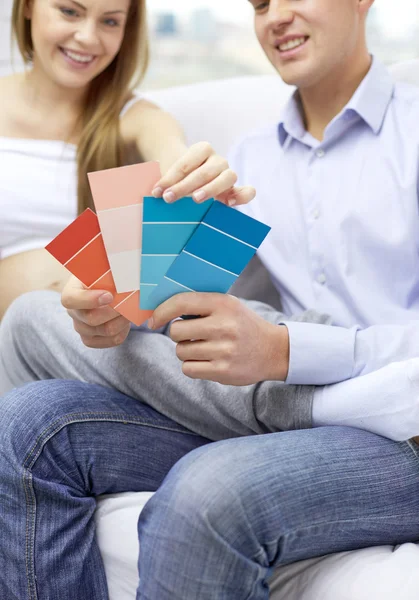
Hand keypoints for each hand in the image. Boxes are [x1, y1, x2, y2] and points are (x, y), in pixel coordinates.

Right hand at [61, 276, 130, 348]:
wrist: (109, 289)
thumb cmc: (107, 276)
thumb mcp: (106, 269)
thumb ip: (112, 273)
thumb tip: (126, 276)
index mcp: (71, 291)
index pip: (70, 299)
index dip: (89, 300)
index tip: (110, 296)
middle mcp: (73, 311)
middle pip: (91, 319)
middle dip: (115, 310)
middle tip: (130, 301)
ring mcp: (81, 328)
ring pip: (105, 331)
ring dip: (123, 320)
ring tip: (131, 309)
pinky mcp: (92, 339)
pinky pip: (111, 341)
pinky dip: (124, 331)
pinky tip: (126, 320)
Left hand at [149, 293, 289, 385]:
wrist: (273, 350)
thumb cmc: (242, 325)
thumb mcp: (228, 305)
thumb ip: (200, 304)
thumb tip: (161, 309)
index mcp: (223, 304)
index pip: (182, 303)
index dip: (161, 311)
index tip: (154, 319)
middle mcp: (224, 326)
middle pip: (176, 331)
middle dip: (178, 334)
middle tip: (190, 335)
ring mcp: (224, 350)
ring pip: (181, 352)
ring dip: (186, 351)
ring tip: (203, 348)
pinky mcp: (223, 371)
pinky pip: (188, 369)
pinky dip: (192, 366)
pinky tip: (207, 361)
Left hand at [152, 142, 255, 206]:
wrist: (191, 175)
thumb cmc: (178, 176)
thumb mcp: (170, 175)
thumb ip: (165, 182)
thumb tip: (154, 194)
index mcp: (202, 149)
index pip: (186, 163)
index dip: (170, 177)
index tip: (156, 191)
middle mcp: (217, 160)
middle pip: (204, 171)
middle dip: (184, 186)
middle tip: (169, 198)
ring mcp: (228, 174)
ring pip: (227, 177)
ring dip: (210, 189)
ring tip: (195, 199)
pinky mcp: (234, 190)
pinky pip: (246, 191)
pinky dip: (242, 196)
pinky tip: (229, 204)